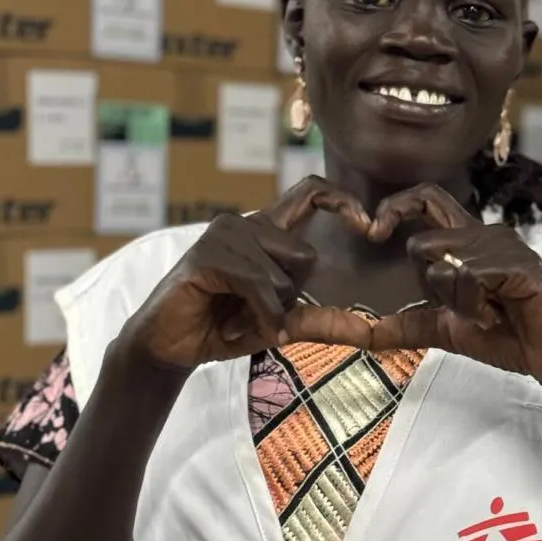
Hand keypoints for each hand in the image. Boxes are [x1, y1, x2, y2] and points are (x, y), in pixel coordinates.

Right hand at [120, 178, 374, 370]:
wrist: (171, 347)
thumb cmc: (223, 328)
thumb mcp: (280, 325)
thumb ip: (321, 321)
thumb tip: (370, 332)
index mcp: (267, 231)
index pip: (311, 193)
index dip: (343, 200)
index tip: (369, 227)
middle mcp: (247, 224)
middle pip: (305, 256)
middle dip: (289, 296)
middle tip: (254, 311)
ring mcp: (225, 234)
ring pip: (283, 274)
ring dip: (267, 309)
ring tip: (234, 316)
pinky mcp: (209, 254)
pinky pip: (258, 284)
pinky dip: (258, 313)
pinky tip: (234, 326)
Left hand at [369, 184, 541, 385]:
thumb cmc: (508, 336)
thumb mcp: (446, 330)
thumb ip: (406, 325)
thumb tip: (360, 333)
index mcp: (467, 240)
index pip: (426, 198)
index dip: (395, 205)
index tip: (374, 233)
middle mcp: (484, 233)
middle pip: (421, 245)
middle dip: (431, 290)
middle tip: (467, 311)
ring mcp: (503, 246)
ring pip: (442, 266)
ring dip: (456, 303)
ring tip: (488, 314)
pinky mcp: (517, 264)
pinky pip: (469, 277)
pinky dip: (473, 306)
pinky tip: (496, 316)